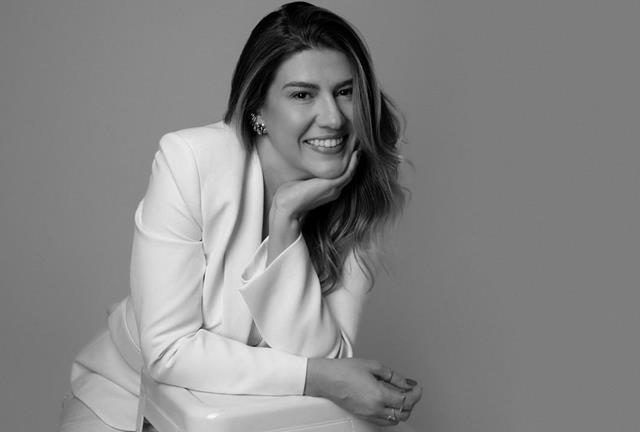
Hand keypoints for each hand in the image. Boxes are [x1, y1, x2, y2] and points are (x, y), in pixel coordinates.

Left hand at [266, 150, 358, 264]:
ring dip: (356, 158)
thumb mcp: (302, 180)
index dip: (347, 161)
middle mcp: (335, 190)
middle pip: (349, 172)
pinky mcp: (332, 185)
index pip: (342, 174)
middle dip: (354, 158)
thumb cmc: (289, 195)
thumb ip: (309, 173)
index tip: (348, 148)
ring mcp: (335, 189)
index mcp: (328, 189)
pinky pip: (348, 173)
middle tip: (357, 143)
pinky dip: (353, 163)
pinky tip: (355, 152)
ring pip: (351, 172)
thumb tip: (305, 161)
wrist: (287, 207)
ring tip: (359, 144)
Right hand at [304, 358, 421, 426]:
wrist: (326, 379)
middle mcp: (375, 408)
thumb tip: (407, 383)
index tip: (417, 387)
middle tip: (411, 390)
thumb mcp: (373, 366)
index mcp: (379, 395)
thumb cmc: (344, 370)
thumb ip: (393, 376)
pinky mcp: (363, 416)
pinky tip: (388, 402)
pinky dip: (391, 413)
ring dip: (401, 409)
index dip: (416, 393)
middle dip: (411, 402)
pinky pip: (384, 421)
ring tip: (400, 395)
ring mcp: (369, 414)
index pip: (407, 400)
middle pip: (403, 413)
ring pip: (395, 419)